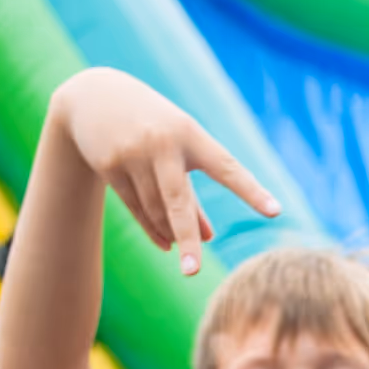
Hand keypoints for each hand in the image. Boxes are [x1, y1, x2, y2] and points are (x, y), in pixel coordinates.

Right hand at [50, 68, 277, 275]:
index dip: (251, 191)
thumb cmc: (153, 124)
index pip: (226, 167)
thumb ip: (194, 189)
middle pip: (178, 200)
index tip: (275, 211)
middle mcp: (161, 144)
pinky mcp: (109, 166)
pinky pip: (136, 208)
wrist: (93, 96)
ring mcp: (132, 155)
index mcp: (189, 133)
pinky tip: (167, 245)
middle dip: (187, 238)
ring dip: (173, 234)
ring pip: (156, 209)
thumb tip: (208, 237)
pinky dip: (153, 230)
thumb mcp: (178, 145)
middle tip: (193, 272)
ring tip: (187, 256)